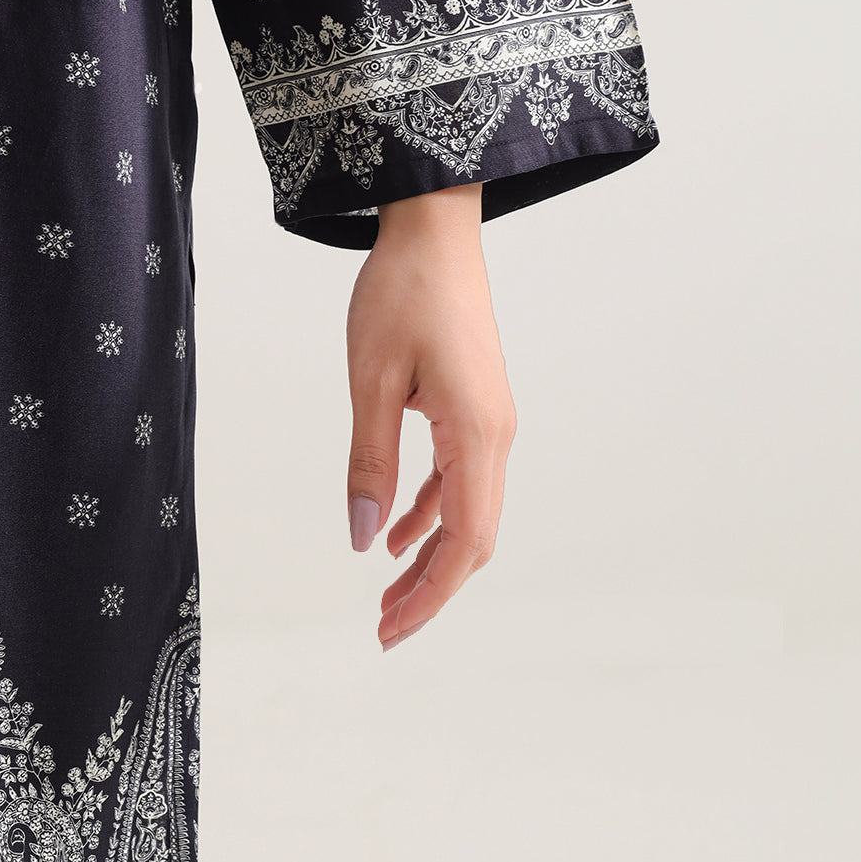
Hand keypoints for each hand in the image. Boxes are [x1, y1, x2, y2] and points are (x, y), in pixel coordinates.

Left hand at [345, 181, 516, 649]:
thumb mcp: (371, 380)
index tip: (390, 632)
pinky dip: (430, 512)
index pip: (466, 541)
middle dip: (432, 589)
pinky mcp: (475, 407)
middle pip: (474, 537)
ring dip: (430, 555)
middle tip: (383, 628)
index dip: (431, 596)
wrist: (433, 230)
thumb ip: (369, 462)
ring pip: (469, 511)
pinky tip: (397, 532)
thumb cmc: (402, 293)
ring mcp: (490, 421)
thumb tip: (364, 539)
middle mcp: (496, 435)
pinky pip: (459, 478)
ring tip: (386, 593)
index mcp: (477, 433)